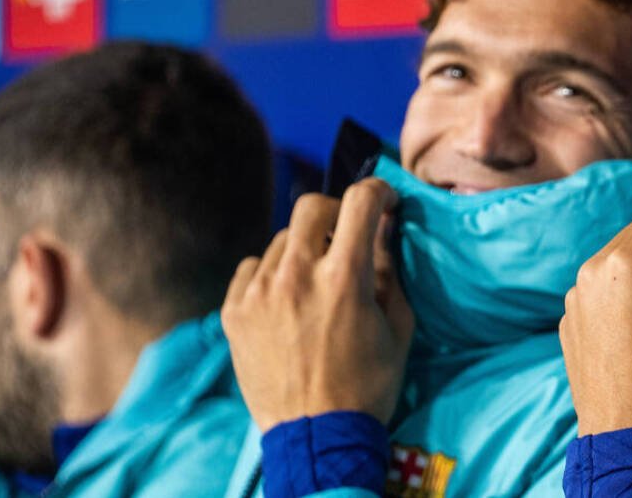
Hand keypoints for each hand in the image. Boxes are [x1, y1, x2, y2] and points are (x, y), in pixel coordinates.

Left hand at [222, 178, 413, 431]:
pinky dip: (272, 274)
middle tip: (346, 239)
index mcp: (343, 278)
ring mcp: (258, 293)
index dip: (379, 193)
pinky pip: (253, 268)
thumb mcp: (398, 328)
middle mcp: (296, 275)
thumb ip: (390, 271)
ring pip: (282, 240)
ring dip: (305, 250)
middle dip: (336, 213)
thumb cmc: (368, 385)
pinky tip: (286, 301)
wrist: (315, 438)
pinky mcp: (233, 312)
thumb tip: (383, 229)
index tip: (385, 204)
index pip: (359, 201)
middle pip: (311, 205)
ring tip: (315, 284)